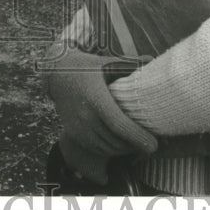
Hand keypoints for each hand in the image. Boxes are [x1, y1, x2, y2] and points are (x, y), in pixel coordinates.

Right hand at [44, 48, 156, 184]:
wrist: (55, 73)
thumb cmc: (86, 66)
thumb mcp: (106, 63)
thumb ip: (130, 63)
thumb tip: (152, 59)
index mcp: (96, 98)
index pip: (119, 125)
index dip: (138, 138)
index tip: (154, 145)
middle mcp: (85, 116)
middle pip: (115, 140)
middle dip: (135, 146)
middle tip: (151, 144)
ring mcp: (77, 127)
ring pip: (106, 148)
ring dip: (124, 150)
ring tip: (138, 144)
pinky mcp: (73, 134)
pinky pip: (96, 149)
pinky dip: (111, 150)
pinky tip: (121, 143)